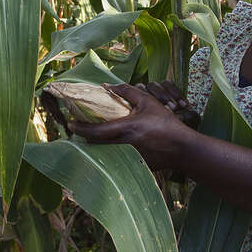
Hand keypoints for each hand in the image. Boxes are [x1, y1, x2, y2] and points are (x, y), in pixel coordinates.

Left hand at [68, 83, 195, 170]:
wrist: (182, 148)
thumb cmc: (166, 123)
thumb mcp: (148, 102)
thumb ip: (127, 92)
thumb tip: (107, 86)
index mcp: (126, 129)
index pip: (95, 132)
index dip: (80, 128)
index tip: (70, 124)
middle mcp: (124, 146)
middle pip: (94, 145)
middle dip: (84, 137)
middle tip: (78, 129)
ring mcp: (128, 158)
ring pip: (103, 153)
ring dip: (95, 145)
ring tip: (91, 136)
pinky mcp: (134, 166)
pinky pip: (114, 159)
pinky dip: (108, 152)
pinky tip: (109, 146)